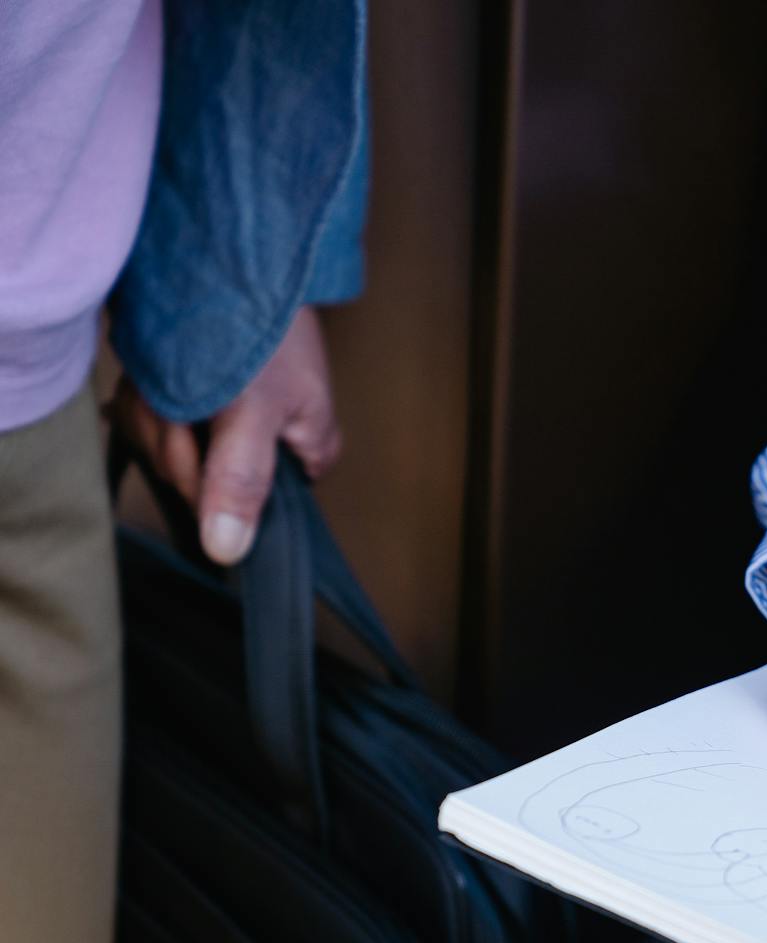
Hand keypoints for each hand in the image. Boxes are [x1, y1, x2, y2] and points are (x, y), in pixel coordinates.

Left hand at [108, 306, 340, 563]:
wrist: (237, 249)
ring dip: (154, 413)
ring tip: (170, 374)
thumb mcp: (255, 409)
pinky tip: (154, 376)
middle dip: (175, 438)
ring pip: (169, 451)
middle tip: (183, 395)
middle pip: (200, 480)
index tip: (203, 440)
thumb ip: (242, 481)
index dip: (211, 484)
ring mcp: (229, 425)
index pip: (251, 508)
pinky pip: (153, 424)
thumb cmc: (265, 326)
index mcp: (306, 453)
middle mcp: (270, 446)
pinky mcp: (196, 402)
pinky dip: (143, 399)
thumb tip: (230, 552)